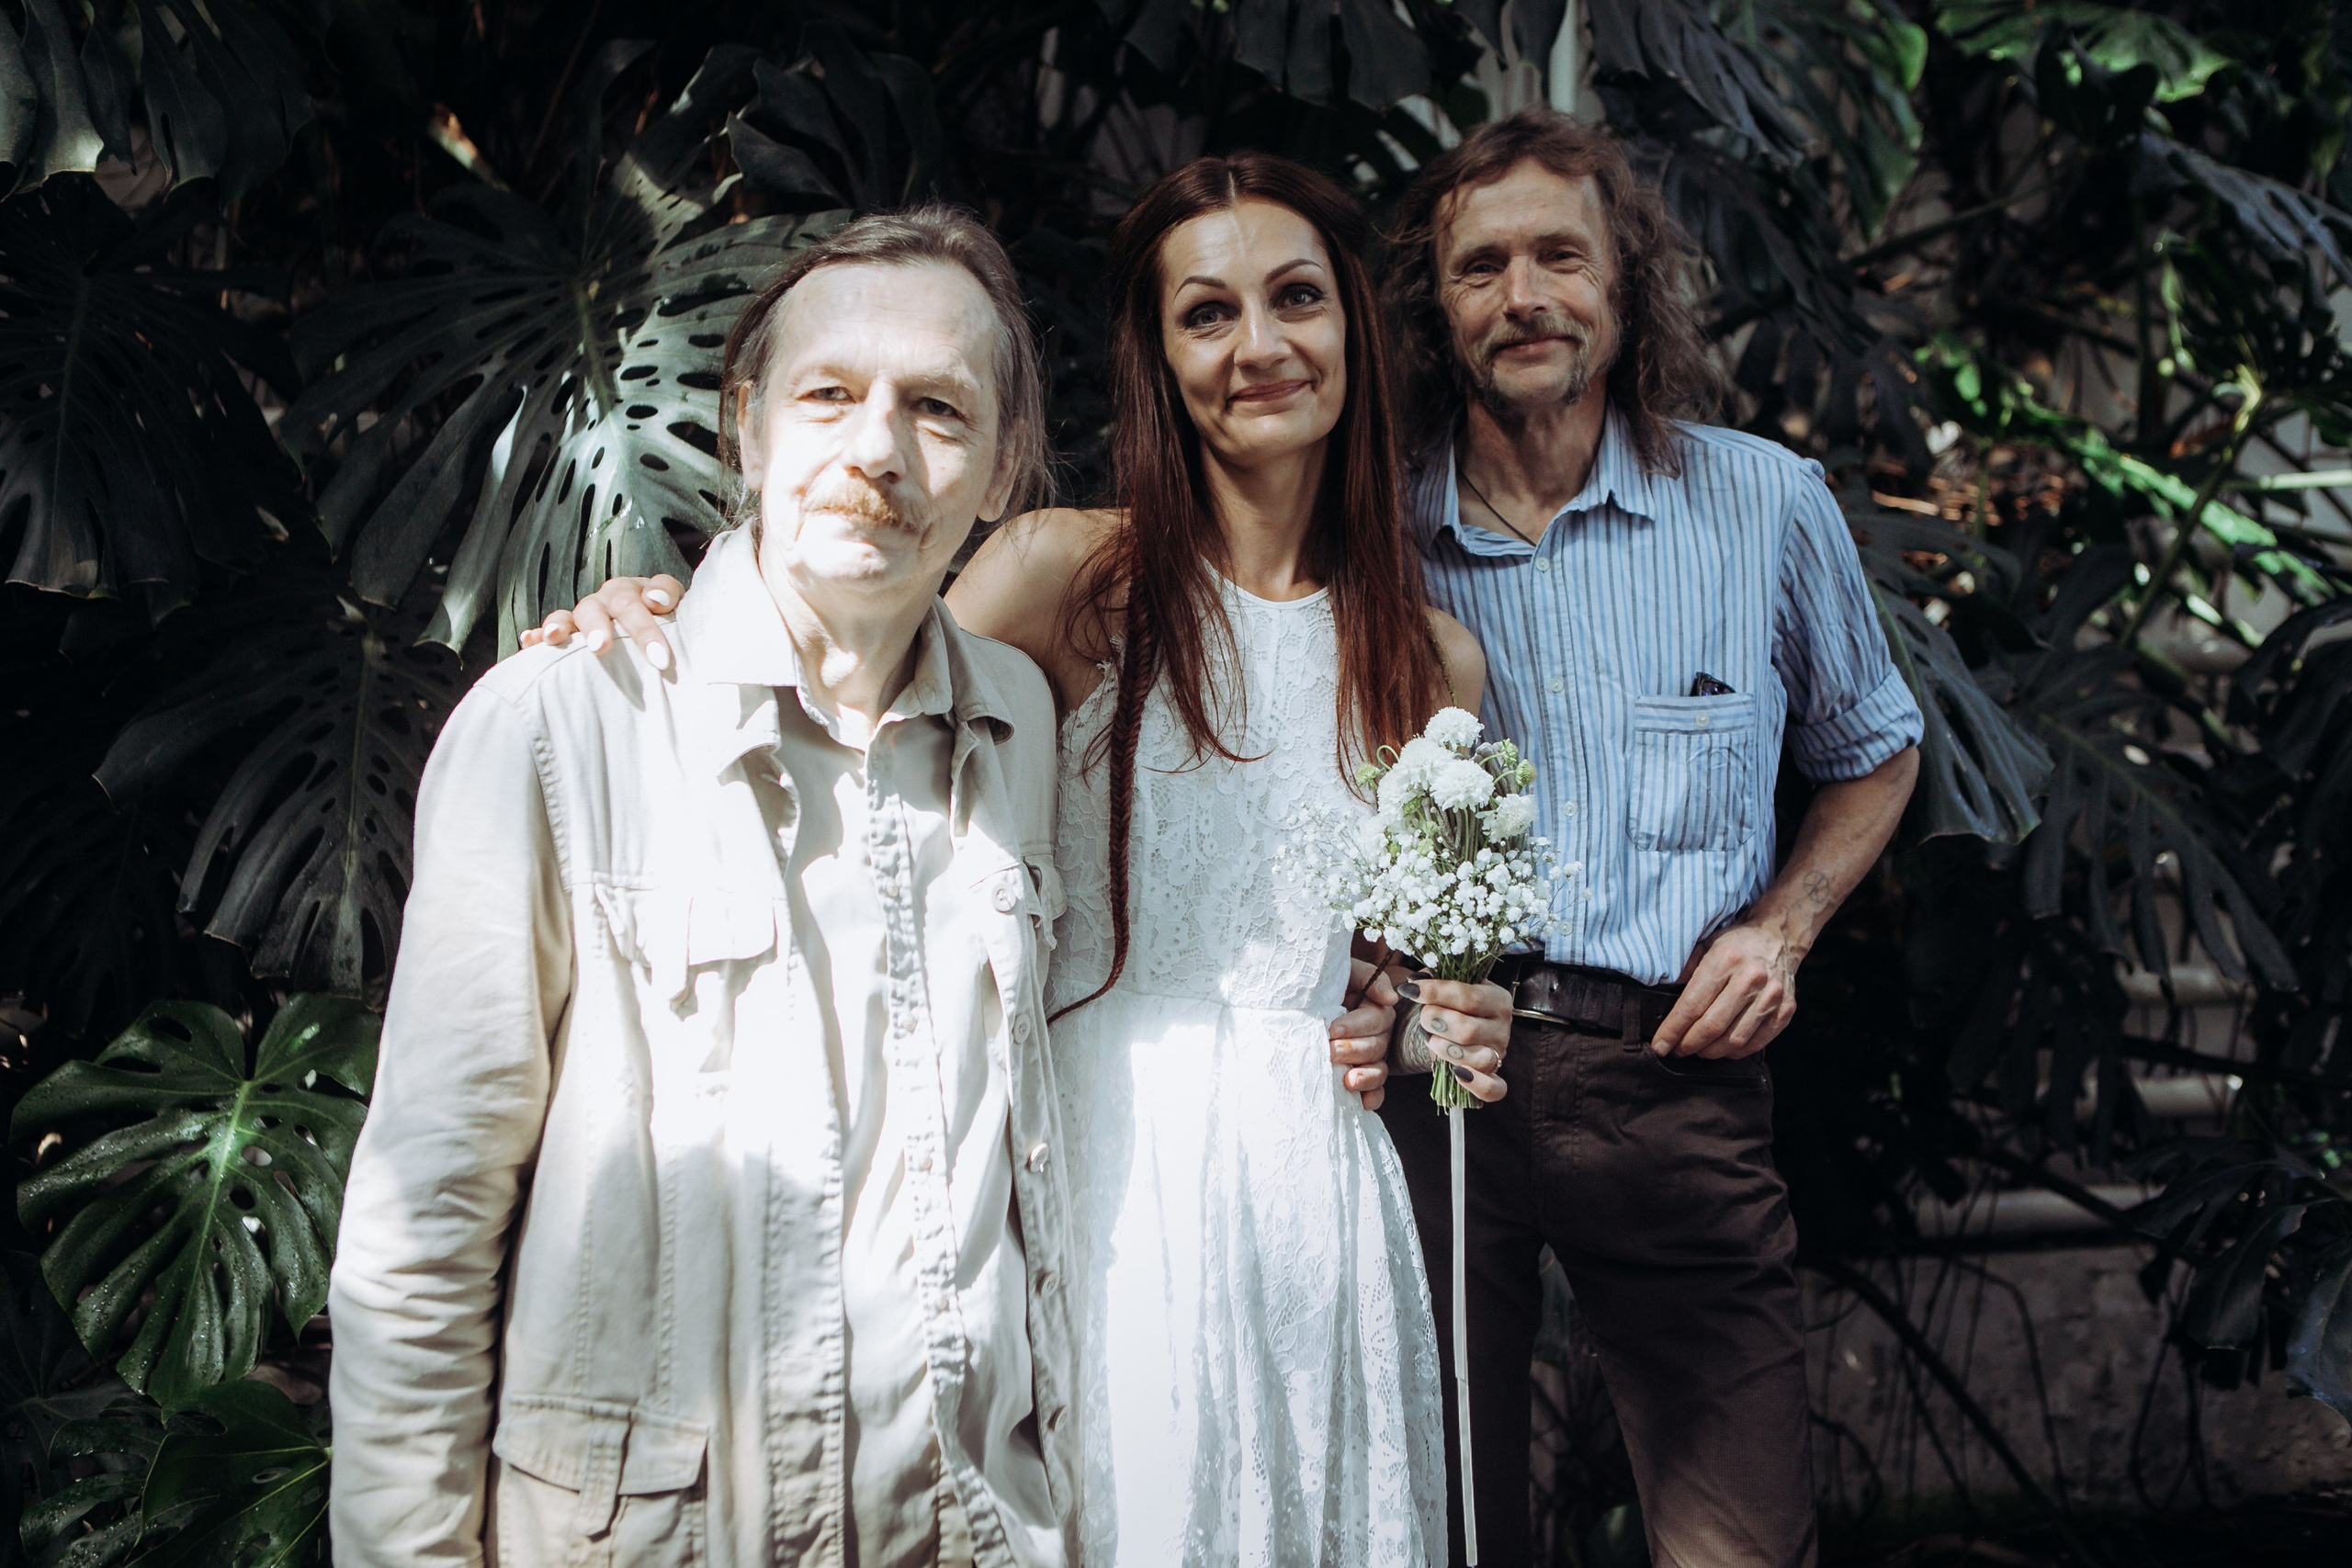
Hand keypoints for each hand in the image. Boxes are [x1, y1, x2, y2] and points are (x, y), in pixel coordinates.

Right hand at [519, 573, 684, 669]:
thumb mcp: (677, 607)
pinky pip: (549, 631)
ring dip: (562, 624)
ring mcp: (586, 614)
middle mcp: (608, 599)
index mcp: (635, 591)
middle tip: (600, 647)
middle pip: (601, 606)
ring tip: (556, 637)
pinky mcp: (570, 631)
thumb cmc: (668, 622)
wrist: (656, 626)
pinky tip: (529, 642)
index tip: (660, 646)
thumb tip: (653, 600)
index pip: (642, 598)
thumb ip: (669, 595)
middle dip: (600, 626)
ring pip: (572, 614)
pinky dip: (538, 635)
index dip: (650, 619)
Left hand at [1330, 958, 1397, 1109]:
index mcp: (1375, 1008)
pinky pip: (1376, 1090)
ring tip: (1348, 1081)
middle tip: (1330, 1052)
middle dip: (1354, 1050)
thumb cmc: (1324, 984)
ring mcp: (1372, 1057)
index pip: (1375, 1019)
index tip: (1332, 1030)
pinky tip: (1363, 1103)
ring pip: (1378, 1069)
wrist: (1303, 1001)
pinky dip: (1371, 1097)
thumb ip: (1368, 977)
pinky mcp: (1365, 1076)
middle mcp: (1378, 1034)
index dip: (1355, 1026)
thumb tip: (1390, 997)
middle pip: (1377, 1046)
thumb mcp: (1344, 971)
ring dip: (1365, 1076)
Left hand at [1395, 975, 1512, 1102]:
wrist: (1459, 1029)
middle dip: (1436, 1022)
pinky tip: (1457, 1073)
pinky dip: (1477, 1084)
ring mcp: (1500, 1055)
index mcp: (1498, 1000)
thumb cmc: (1453, 1005)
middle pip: (1469, 1030)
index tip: (1410, 989)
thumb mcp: (1448, 987)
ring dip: (1444, 1049)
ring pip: (1477, 1059)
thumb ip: (1435, 979)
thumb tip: (1416, 980)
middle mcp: (1503, 1028)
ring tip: (1430, 1038)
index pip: (1469, 997)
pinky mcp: (1494, 1078)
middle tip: (1423, 1017)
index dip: (1436, 993)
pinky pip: (1494, 1089)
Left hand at [1653, 923, 1797, 1059]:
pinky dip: (1736, 1052)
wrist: (1779, 937)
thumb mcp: (1705, 945)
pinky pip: (1757, 1043)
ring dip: (1711, 1051)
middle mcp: (1751, 978)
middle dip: (1689, 1044)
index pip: (1692, 1005)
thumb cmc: (1736, 944)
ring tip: (1699, 1050)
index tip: (1660, 1046)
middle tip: (1677, 1050)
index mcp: (1726, 960)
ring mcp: (1771, 996)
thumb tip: (1662, 999)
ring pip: (1734, 1040)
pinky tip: (1723, 1048)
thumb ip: (1684, 970)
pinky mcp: (1786, 1010)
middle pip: (1712, 1026)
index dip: (1673, 1030)